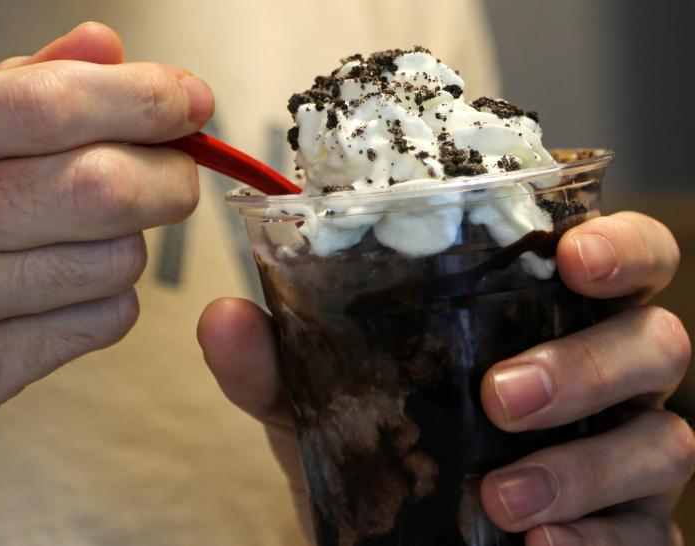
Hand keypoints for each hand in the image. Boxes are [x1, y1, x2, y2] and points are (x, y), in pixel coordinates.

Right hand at [0, 22, 212, 543]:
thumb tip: (105, 48)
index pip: (44, 104)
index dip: (140, 98)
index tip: (189, 99)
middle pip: (96, 184)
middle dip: (166, 175)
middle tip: (175, 173)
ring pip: (111, 260)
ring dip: (129, 244)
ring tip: (91, 238)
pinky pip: (96, 324)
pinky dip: (107, 301)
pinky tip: (64, 291)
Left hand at [198, 211, 692, 544]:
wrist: (386, 539)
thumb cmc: (379, 444)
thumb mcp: (323, 400)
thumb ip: (278, 361)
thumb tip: (222, 316)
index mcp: (546, 315)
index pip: (623, 257)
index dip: (620, 246)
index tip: (574, 254)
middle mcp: (604, 378)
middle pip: (656, 342)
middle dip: (586, 365)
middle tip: (499, 396)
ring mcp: (626, 458)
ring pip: (662, 442)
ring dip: (582, 466)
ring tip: (497, 496)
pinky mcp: (631, 533)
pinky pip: (645, 537)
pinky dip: (595, 541)